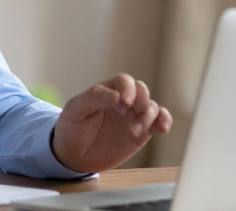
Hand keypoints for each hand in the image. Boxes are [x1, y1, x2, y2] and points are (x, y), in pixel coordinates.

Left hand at [52, 74, 172, 173]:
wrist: (73, 155)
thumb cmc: (72, 128)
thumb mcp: (75, 110)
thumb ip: (94, 98)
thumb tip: (116, 95)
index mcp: (107, 91)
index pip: (124, 81)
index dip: (127, 88)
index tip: (124, 101)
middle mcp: (123, 102)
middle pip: (142, 91)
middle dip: (141, 100)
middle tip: (130, 112)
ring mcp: (132, 117)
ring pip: (151, 107)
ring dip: (148, 116)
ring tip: (133, 131)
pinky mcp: (141, 134)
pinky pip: (157, 122)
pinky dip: (164, 122)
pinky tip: (162, 128)